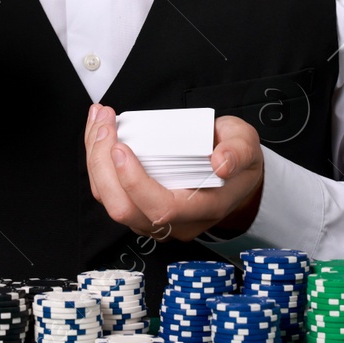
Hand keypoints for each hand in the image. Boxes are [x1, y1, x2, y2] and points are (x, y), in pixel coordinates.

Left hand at [84, 104, 264, 241]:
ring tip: (99, 120)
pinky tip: (99, 131)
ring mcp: (153, 218)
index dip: (135, 183)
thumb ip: (238, 152)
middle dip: (103, 166)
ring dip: (95, 159)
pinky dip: (98, 161)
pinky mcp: (139, 206)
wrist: (235, 177)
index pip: (161, 208)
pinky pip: (109, 191)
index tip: (122, 148)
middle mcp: (174, 222)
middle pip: (124, 209)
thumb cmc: (237, 162)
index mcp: (202, 209)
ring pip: (110, 200)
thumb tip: (221, 163)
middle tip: (105, 125)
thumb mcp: (248, 147)